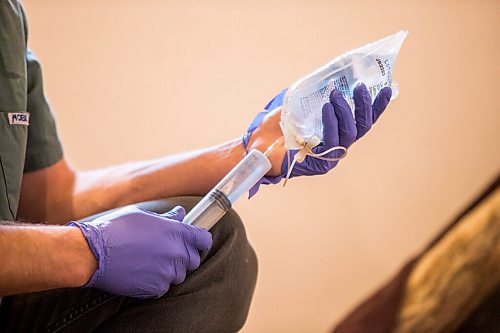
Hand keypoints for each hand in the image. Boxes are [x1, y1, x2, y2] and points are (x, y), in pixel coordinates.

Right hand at [68, 205, 211, 297]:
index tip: (195, 242)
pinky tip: (143, 272)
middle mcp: (176, 252)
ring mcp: (167, 272)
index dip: (200, 240)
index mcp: (176, 232)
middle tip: (167, 252)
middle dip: (184, 255)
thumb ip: (166, 217)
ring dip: (170, 269)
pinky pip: (165, 286)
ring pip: (180, 274)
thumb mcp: (142, 215)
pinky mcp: (156, 288)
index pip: (204, 239)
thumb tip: (180, 214)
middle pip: (194, 259)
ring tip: (151, 262)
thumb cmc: (115, 229)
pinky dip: (158, 282)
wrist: (93, 254)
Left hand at [243, 84, 391, 195]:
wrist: (256, 145)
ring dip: (344, 111)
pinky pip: (331, 143)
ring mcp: (329, 156)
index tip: (387, 87)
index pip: (362, 119)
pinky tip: (326, 108)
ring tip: (334, 95)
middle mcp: (336, 145)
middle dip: (363, 106)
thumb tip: (331, 72)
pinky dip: (330, 123)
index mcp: (336, 132)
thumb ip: (315, 92)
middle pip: (361, 127)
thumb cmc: (276, 125)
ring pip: (349, 134)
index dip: (376, 106)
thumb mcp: (299, 103)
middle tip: (359, 87)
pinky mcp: (318, 164)